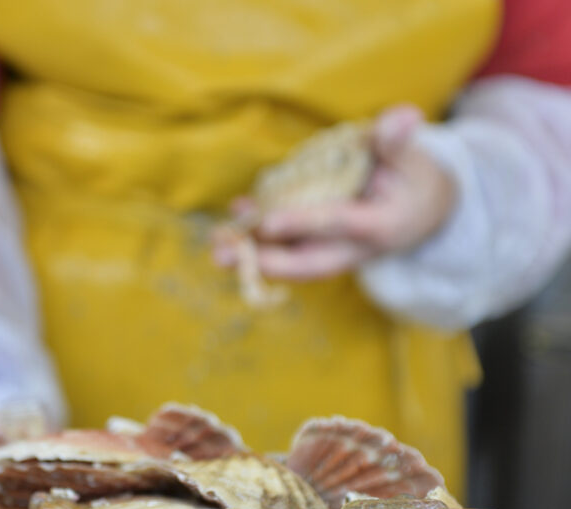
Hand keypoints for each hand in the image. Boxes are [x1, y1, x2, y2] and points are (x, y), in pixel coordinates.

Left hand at [213, 106, 456, 280]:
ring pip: (292, 261)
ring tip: (216, 248)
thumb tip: (402, 117)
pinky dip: (259, 240)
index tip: (268, 222)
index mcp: (380, 227)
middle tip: (225, 255)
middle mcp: (353, 249)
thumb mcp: (410, 157)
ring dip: (253, 257)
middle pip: (307, 262)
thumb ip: (395, 141)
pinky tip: (231, 223)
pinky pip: (286, 250)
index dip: (304, 222)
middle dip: (265, 261)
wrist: (421, 213)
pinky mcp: (320, 249)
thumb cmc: (413, 179)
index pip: (338, 224)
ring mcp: (334, 253)